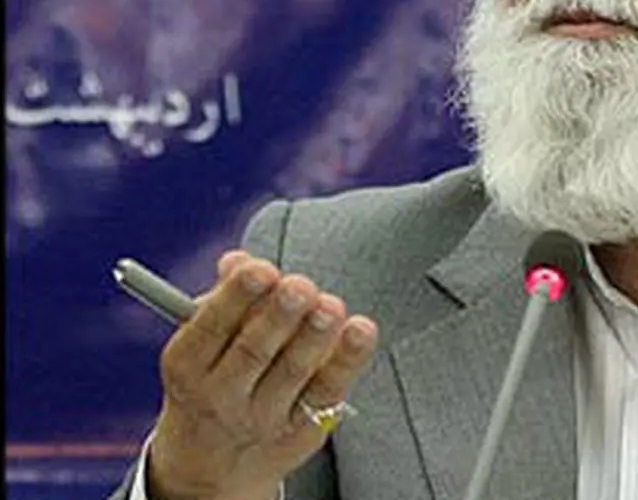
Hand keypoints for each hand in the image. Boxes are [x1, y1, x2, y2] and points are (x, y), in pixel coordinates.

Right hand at [146, 251, 378, 499]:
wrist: (211, 467)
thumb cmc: (215, 379)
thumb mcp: (203, 345)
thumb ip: (225, 300)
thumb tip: (238, 260)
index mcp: (187, 365)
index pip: (209, 328)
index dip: (235, 297)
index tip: (261, 268)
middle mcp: (221, 396)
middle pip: (253, 352)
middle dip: (279, 316)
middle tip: (301, 285)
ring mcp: (262, 418)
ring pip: (293, 372)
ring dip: (314, 336)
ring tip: (330, 305)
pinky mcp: (300, 431)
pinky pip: (327, 392)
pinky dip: (347, 360)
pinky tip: (361, 330)